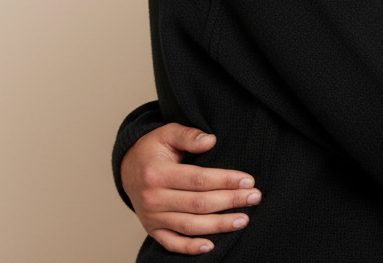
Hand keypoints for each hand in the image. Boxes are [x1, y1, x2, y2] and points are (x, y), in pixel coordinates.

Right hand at [121, 123, 260, 254]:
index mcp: (157, 174)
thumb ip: (188, 135)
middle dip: (230, 201)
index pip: (198, 179)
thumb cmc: (153, 150)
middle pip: (198, 203)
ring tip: (243, 220)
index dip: (225, 181)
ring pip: (190, 225)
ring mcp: (152, 217)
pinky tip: (212, 245)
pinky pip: (172, 243)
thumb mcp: (167, 134)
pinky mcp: (152, 230)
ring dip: (219, 225)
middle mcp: (153, 198)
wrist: (128, 169)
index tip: (248, 180)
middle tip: (255, 198)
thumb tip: (211, 140)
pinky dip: (190, 248)